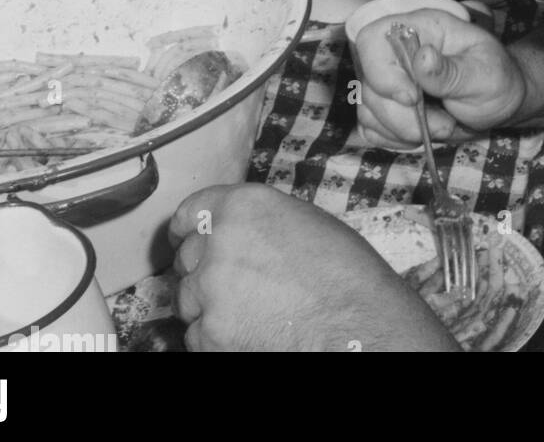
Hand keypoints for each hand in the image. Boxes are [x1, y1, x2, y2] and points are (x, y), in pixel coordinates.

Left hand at [169, 184, 457, 351]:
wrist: (359, 323)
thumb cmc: (345, 272)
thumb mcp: (303, 221)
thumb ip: (259, 222)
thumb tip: (238, 232)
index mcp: (244, 206)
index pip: (190, 211)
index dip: (186, 228)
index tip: (184, 238)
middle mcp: (219, 241)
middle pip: (186, 258)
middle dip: (201, 270)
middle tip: (230, 284)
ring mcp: (209, 290)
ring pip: (187, 298)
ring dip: (207, 305)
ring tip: (248, 311)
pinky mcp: (210, 334)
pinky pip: (196, 335)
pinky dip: (214, 338)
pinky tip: (249, 333)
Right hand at [353, 9, 525, 147]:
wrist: (501, 103)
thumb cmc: (497, 79)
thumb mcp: (486, 75)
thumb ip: (452, 71)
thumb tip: (422, 57)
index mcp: (422, 28)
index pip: (373, 38)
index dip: (382, 71)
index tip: (411, 98)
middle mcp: (399, 50)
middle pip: (368, 82)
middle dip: (402, 115)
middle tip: (444, 124)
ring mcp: (391, 79)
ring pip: (368, 108)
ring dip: (403, 130)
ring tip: (443, 126)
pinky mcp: (388, 106)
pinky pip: (372, 127)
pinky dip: (395, 138)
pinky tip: (424, 135)